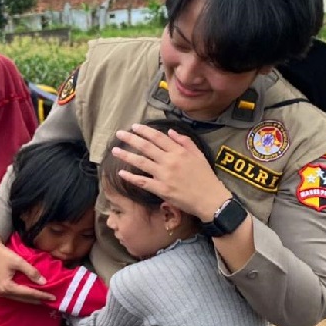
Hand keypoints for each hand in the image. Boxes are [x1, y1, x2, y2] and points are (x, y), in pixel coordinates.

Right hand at [0, 229, 54, 303]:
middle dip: (35, 299)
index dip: (41, 295)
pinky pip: (6, 295)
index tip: (53, 297)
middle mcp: (0, 293)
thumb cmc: (1, 253)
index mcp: (6, 287)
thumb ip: (31, 272)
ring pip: (14, 298)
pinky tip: (22, 293)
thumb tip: (44, 282)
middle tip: (47, 300)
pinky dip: (16, 295)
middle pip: (21, 298)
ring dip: (26, 298)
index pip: (28, 293)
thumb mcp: (18, 261)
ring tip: (38, 298)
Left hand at [112, 124, 230, 221]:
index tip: (134, 127)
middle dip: (131, 139)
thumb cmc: (205, 177)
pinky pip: (143, 182)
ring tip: (115, 150)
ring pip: (141, 162)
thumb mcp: (199, 154)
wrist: (210, 199)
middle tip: (119, 134)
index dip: (145, 131)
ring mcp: (164, 175)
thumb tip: (170, 131)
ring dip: (126, 155)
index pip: (158, 137)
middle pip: (146, 147)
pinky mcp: (161, 189)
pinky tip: (121, 173)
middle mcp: (169, 161)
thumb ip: (185, 142)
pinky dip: (131, 177)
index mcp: (179, 152)